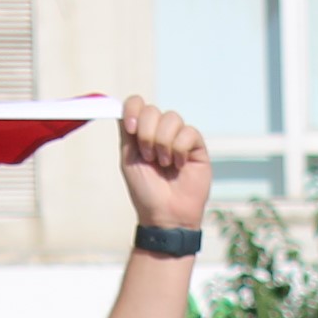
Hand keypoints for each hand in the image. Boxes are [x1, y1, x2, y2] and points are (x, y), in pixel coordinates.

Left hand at [120, 95, 209, 232]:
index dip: (133, 109)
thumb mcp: (128, 159)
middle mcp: (160, 131)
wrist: (165, 214)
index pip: (137, 103)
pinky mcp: (196, 145)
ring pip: (171, 118)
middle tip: (148, 157)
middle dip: (146, 133)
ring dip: (163, 143)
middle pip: (152, 110)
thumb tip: (121, 109)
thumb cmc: (146, 192)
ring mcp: (179, 137)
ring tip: (164, 164)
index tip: (131, 129)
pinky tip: (179, 165)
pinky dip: (179, 150)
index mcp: (141, 132)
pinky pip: (188, 132)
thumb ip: (126, 133)